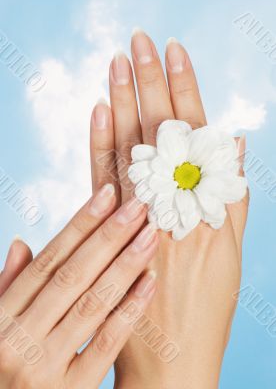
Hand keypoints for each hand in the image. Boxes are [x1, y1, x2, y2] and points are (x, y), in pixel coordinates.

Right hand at [0, 185, 157, 388]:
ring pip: (92, 304)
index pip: (47, 261)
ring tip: (151, 235)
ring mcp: (43, 369)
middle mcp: (18, 341)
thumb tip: (22, 243)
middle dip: (109, 236)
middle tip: (139, 206)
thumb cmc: (5, 367)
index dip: (79, 224)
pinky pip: (106, 345)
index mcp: (0, 318)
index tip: (107, 194)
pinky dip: (129, 311)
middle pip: (72, 276)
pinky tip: (151, 281)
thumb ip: (9, 287)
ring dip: (125, 265)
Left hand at [90, 30, 248, 387]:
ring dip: (123, 102)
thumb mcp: (232, 253)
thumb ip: (233, 196)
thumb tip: (234, 142)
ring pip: (129, 149)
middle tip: (139, 41)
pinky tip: (98, 112)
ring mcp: (136, 217)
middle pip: (159, 131)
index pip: (193, 133)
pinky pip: (102, 181)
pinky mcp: (110, 232)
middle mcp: (169, 205)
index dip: (183, 89)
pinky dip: (99, 145)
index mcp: (202, 206)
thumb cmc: (205, 307)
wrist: (168, 354)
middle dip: (149, 82)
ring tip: (118, 63)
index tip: (173, 51)